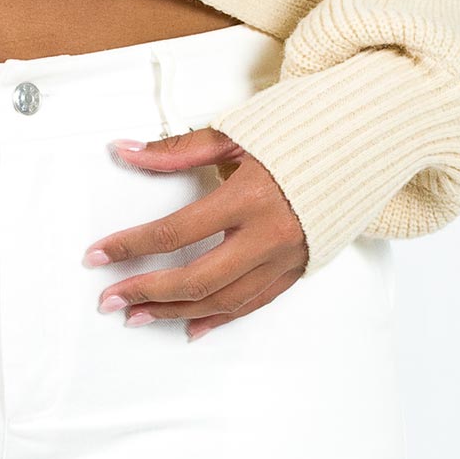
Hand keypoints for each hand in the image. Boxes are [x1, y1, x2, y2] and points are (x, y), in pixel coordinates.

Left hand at [83, 127, 309, 339]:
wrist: (362, 143)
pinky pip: (253, 304)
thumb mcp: (235, 133)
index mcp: (249, 196)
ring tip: (137, 316)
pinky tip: (191, 327)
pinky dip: (219, 319)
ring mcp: (285, 258)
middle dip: (146, 292)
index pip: (175, 232)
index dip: (131, 246)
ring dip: (175, 313)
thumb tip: (126, 152)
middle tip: (108, 299)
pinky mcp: (297, 269)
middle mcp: (268, 235)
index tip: (97, 255)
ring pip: (223, 301)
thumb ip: (177, 150)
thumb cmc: (298, 131)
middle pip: (197, 279)